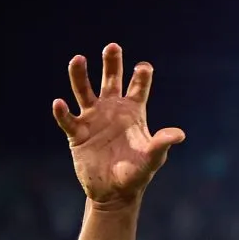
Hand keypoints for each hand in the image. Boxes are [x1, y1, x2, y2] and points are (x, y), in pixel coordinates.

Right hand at [52, 44, 184, 208]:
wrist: (115, 193)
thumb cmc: (137, 173)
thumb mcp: (153, 158)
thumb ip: (162, 144)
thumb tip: (179, 134)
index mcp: (133, 112)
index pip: (138, 88)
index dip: (141, 77)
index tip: (144, 67)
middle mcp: (112, 110)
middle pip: (110, 80)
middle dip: (111, 63)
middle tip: (112, 46)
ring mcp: (93, 119)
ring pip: (84, 92)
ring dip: (80, 76)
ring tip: (78, 59)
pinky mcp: (77, 134)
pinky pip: (68, 120)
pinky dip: (63, 112)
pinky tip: (60, 103)